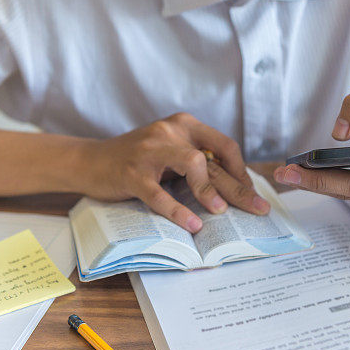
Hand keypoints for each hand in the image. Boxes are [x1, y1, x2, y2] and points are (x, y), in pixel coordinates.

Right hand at [81, 112, 269, 232]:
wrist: (90, 161)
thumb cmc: (136, 161)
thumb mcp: (169, 153)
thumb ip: (195, 162)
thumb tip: (233, 188)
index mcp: (183, 125)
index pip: (224, 145)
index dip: (241, 170)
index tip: (251, 192)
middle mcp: (170, 131)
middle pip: (214, 159)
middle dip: (239, 187)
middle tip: (259, 208)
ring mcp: (150, 151)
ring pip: (192, 164)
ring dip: (210, 190)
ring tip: (222, 212)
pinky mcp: (132, 173)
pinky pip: (159, 193)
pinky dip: (177, 210)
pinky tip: (191, 224)